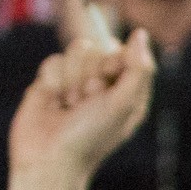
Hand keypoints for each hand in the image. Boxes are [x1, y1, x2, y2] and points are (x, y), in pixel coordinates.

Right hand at [8, 31, 155, 177]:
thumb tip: (140, 33)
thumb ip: (137, 69)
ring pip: (76, 51)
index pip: (127, 54)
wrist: (49, 156)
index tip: (109, 76)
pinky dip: (54, 81)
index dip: (116, 60)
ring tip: (70, 105)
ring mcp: (77, 81)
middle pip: (100, 49)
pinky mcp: (52, 81)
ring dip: (73, 79)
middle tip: (87, 101)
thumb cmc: (93, 136)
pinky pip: (54, 61)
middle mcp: (105, 85)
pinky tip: (53, 101)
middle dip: (91, 74)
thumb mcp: (123, 104)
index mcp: (129, 92)